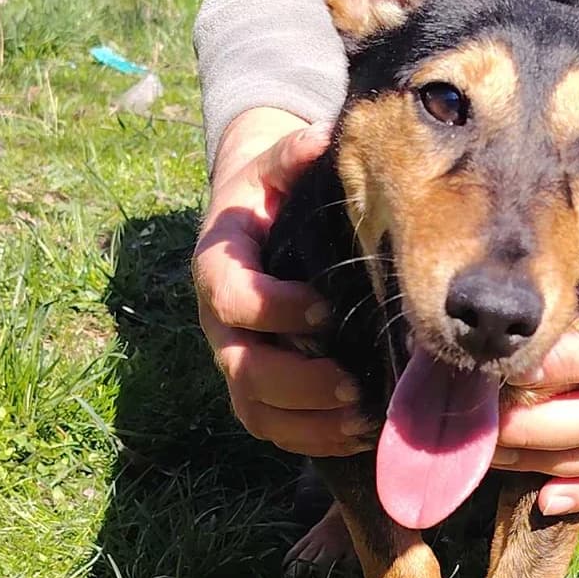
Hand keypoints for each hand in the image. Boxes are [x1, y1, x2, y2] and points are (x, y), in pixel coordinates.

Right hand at [192, 108, 373, 456]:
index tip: (324, 309)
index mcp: (218, 265)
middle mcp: (218, 320)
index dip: (272, 310)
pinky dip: (311, 438)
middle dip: (295, 383)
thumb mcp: (275, 163)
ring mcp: (235, 355)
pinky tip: (359, 433)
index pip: (230, 298)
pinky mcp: (254, 384)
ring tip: (360, 419)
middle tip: (350, 384)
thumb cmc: (270, 191)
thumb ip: (293, 152)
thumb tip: (319, 140)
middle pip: (241, 367)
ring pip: (253, 407)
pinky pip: (271, 426)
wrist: (251, 216)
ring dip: (306, 422)